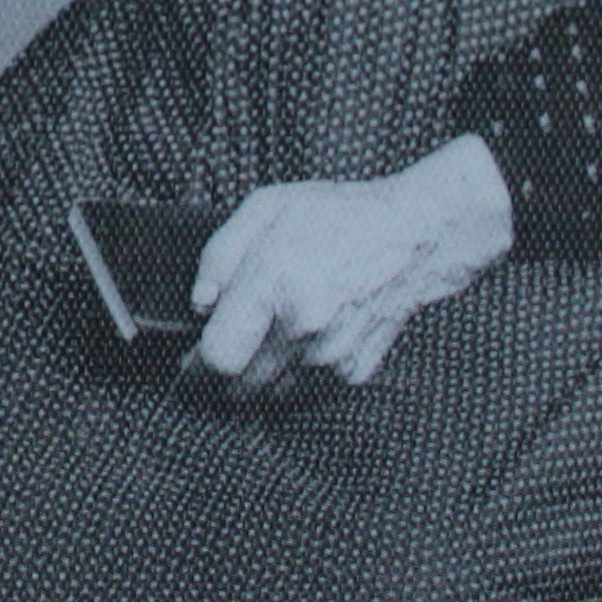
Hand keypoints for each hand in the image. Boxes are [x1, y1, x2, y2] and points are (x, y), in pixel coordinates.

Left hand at [189, 135, 514, 396]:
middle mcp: (303, 327)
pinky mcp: (355, 370)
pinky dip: (294, 377)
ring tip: (259, 346)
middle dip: (220, 377)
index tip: (186, 365)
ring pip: (271, 393)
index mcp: (275, 283)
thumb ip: (221, 254)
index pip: (219, 355)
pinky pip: (308, 391)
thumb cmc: (340, 216)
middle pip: (239, 385)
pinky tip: (297, 344)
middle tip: (218, 356)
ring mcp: (331, 354)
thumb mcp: (267, 207)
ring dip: (256, 380)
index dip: (195, 368)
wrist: (415, 236)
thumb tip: (200, 304)